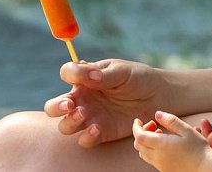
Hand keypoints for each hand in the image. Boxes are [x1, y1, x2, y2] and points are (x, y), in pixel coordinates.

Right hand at [43, 58, 163, 147]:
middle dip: (55, 107)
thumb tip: (85, 73)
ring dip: (69, 122)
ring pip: (65, 126)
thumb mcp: (122, 71)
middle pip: (53, 107)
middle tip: (68, 105)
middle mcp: (83, 99)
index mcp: (85, 78)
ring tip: (84, 114)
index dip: (68, 75)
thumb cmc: (138, 78)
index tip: (80, 77)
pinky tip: (96, 129)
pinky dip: (86, 137)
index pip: (66, 74)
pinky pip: (84, 140)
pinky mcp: (101, 132)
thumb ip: (103, 74)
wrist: (158, 96)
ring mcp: (90, 117)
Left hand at [133, 111, 211, 170]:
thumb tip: (157, 114)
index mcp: (161, 145)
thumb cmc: (198, 148)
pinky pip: (150, 159)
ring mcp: (160, 165)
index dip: (136, 127)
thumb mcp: (186, 130)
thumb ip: (170, 121)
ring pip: (143, 153)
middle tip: (153, 125)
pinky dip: (151, 149)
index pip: (139, 136)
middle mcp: (157, 157)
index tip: (138, 120)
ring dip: (146, 142)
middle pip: (138, 145)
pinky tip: (164, 144)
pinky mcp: (164, 170)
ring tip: (159, 134)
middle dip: (141, 132)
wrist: (204, 168)